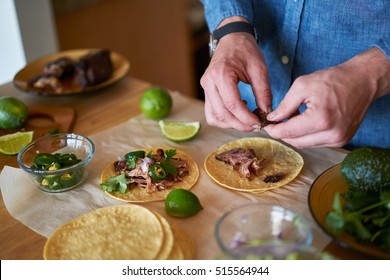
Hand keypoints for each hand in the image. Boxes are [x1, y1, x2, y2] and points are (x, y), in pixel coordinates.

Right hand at [200, 19, 271, 131]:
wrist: (232, 38)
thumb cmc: (245, 50)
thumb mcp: (259, 68)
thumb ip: (263, 92)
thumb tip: (266, 113)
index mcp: (221, 74)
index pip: (232, 104)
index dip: (246, 118)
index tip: (260, 123)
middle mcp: (209, 82)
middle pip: (222, 114)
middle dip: (240, 124)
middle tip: (257, 125)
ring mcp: (205, 88)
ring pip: (214, 117)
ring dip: (231, 124)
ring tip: (247, 120)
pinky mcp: (206, 92)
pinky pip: (212, 113)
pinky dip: (224, 119)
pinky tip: (238, 112)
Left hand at [264, 48, 389, 147]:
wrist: (362, 81)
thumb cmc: (333, 80)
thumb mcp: (303, 86)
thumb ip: (285, 105)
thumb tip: (273, 119)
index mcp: (320, 120)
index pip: (289, 132)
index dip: (274, 130)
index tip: (267, 126)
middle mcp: (331, 134)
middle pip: (296, 141)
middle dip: (283, 133)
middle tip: (277, 122)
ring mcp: (338, 139)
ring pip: (305, 144)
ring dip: (295, 135)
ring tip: (293, 119)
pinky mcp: (342, 140)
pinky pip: (316, 143)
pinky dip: (307, 135)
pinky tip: (305, 122)